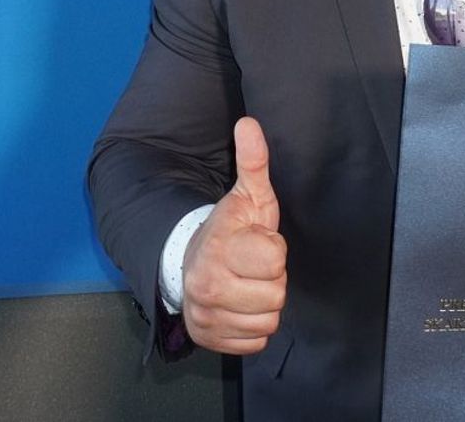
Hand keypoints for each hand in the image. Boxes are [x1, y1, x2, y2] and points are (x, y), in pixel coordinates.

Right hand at [181, 117, 286, 353]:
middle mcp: (207, 285)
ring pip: (268, 321)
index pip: (275, 260)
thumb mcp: (246, 196)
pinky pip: (256, 342)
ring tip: (247, 284)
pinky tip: (241, 306)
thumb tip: (249, 123)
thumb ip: (253, 161)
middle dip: (271, 279)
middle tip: (253, 266)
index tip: (256, 242)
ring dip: (263, 304)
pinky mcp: (211, 340)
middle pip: (275, 296)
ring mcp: (207, 316)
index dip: (273, 249)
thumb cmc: (230, 230)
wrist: (189, 264)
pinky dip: (252, 327)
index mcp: (218, 248)